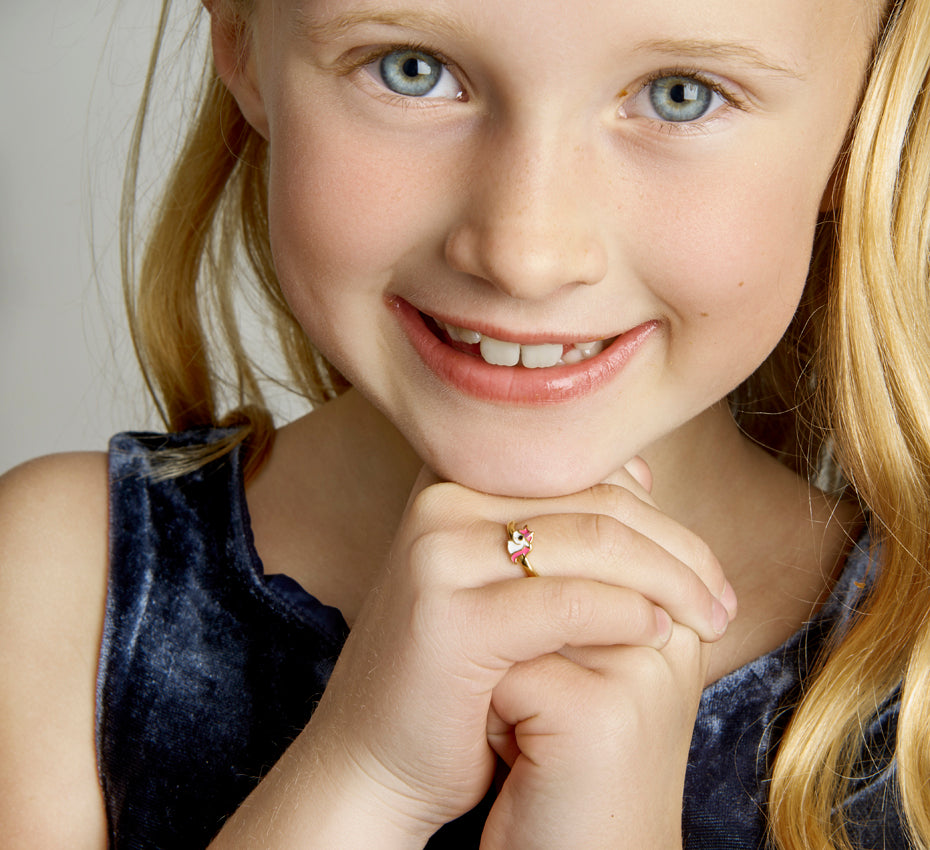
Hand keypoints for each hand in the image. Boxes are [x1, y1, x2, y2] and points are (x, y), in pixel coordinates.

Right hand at [304, 464, 731, 843]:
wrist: (372, 757)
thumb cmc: (454, 674)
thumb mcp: (503, 582)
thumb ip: (559, 527)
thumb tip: (643, 473)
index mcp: (455, 481)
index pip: (583, 471)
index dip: (657, 514)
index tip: (703, 563)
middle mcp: (441, 500)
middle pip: (594, 500)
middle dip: (675, 548)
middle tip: (722, 597)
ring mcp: (438, 550)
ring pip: (590, 541)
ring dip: (667, 579)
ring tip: (709, 619)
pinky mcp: (449, 613)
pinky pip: (565, 602)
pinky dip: (626, 615)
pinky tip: (660, 637)